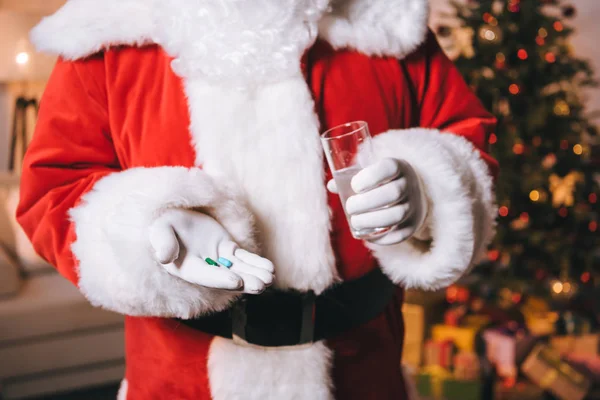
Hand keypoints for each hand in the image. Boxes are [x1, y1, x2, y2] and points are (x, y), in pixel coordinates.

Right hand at [149, 209, 273, 293]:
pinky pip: (243, 258)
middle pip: (227, 277)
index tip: (237, 281)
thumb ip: (163, 242)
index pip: (206, 275)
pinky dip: (256, 263)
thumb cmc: (165, 223)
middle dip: (245, 281)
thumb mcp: (161, 229)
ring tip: (270, 278)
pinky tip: (270, 268)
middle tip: (262, 285)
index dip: (221, 279)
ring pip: (239, 269)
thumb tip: (164, 257)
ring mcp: (218, 259)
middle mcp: (204, 268)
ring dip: (255, 274)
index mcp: (187, 267)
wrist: (174, 215)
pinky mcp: (227, 249)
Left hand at [328, 158, 427, 245]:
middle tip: (350, 207)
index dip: (370, 177)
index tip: (354, 186)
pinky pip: (399, 234)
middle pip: (392, 193)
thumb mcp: (372, 173)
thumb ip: (351, 177)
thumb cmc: (383, 182)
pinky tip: (366, 234)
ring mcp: (414, 206)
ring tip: (355, 221)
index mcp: (398, 167)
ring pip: (396, 215)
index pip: (389, 167)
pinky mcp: (413, 225)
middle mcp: (409, 185)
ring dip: (371, 220)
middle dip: (366, 202)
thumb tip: (332, 185)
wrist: (412, 195)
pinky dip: (381, 237)